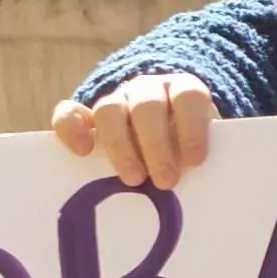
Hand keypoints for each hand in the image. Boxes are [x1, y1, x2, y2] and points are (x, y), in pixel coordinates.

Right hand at [49, 75, 214, 187]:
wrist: (157, 127)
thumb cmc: (185, 143)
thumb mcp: (198, 144)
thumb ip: (198, 156)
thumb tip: (207, 188)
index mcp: (182, 89)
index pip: (189, 96)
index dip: (193, 128)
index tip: (195, 161)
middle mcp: (147, 89)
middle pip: (147, 106)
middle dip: (156, 145)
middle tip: (166, 181)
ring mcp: (115, 98)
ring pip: (109, 110)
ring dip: (120, 146)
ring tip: (133, 180)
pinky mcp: (84, 113)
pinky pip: (69, 113)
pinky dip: (71, 129)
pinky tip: (81, 151)